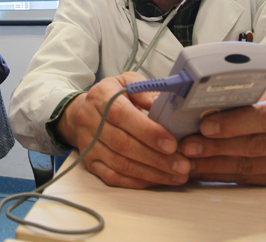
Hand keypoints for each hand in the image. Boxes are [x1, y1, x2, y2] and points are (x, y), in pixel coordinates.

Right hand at [56, 73, 190, 188]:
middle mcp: (89, 120)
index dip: (148, 131)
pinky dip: (136, 182)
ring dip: (151, 173)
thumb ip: (146, 92)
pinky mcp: (89, 162)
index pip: (122, 115)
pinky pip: (113, 177)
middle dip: (155, 158)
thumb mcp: (128, 84)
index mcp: (101, 97)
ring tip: (177, 176)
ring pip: (119, 164)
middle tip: (182, 165)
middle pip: (122, 143)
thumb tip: (164, 105)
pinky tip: (157, 180)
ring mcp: (88, 143)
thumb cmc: (113, 96)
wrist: (84, 111)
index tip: (172, 144)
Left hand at [182, 88, 265, 185]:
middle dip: (215, 147)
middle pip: (253, 146)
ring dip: (212, 165)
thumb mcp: (264, 95)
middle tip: (187, 146)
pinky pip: (246, 178)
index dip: (233, 123)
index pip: (264, 118)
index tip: (205, 125)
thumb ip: (239, 102)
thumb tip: (198, 110)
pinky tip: (199, 170)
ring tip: (187, 161)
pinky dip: (219, 174)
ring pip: (247, 166)